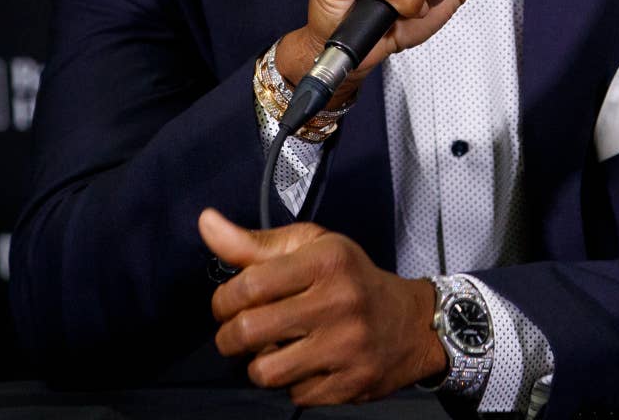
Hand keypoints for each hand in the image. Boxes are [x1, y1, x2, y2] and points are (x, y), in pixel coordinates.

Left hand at [202, 208, 445, 405]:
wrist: (411, 323)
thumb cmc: (351, 280)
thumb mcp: (310, 248)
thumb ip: (254, 242)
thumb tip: (207, 223)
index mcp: (326, 262)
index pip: (248, 286)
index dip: (223, 301)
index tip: (228, 304)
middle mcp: (339, 303)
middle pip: (248, 332)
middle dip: (229, 337)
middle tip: (239, 332)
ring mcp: (347, 347)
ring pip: (265, 371)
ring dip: (258, 365)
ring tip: (273, 350)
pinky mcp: (351, 384)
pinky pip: (295, 395)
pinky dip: (292, 383)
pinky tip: (307, 364)